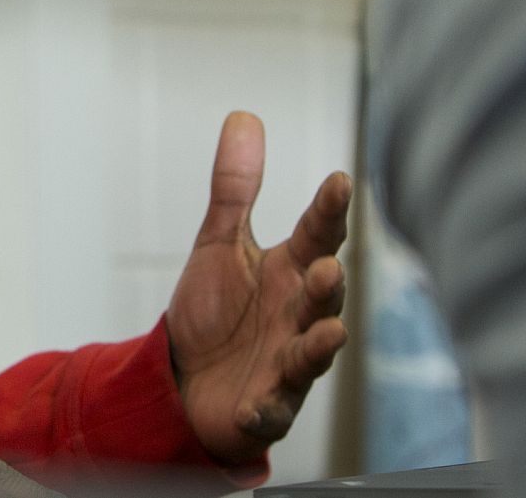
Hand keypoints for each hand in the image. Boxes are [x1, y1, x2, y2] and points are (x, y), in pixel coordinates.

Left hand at [166, 111, 350, 463]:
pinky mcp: (265, 408)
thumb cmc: (216, 310)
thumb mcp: (219, 243)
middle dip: (327, 285)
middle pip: (322, 299)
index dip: (329, 210)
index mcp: (292, 271)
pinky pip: (269, 411)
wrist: (186, 381)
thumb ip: (235, 188)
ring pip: (310, 355)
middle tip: (326, 268)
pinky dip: (263, 410)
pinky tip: (253, 407)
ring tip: (327, 333)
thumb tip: (244, 115)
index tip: (339, 181)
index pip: (318, 235)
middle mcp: (299, 316)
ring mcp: (286, 365)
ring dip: (318, 346)